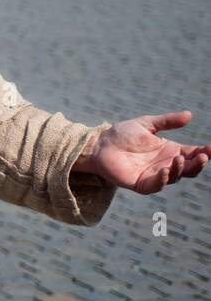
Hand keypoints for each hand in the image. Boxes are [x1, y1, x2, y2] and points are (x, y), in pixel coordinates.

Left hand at [74, 112, 209, 193]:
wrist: (100, 144)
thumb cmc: (123, 134)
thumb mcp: (147, 124)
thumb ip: (167, 121)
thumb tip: (189, 114)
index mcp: (170, 151)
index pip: (193, 154)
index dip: (205, 152)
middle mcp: (166, 165)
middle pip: (189, 169)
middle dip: (198, 164)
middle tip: (203, 156)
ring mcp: (155, 175)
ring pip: (175, 177)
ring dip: (180, 169)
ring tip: (179, 158)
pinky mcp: (141, 184)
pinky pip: (156, 185)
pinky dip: (162, 180)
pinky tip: (164, 170)